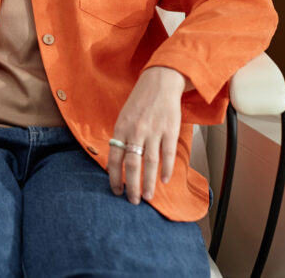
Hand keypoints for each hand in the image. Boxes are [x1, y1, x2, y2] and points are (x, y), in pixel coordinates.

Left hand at [107, 66, 187, 203]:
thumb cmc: (140, 101)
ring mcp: (154, 131)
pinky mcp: (169, 130)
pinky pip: (167, 154)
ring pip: (150, 163)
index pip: (114, 158)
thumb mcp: (124, 117)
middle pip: (132, 165)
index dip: (114, 177)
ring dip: (148, 182)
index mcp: (121, 128)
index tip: (116, 190)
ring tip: (147, 197)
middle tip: (132, 201)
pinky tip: (164, 180)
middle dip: (131, 186)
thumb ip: (122, 137)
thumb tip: (118, 161)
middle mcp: (136, 131)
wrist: (160, 82)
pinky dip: (166, 169)